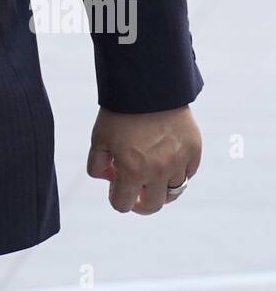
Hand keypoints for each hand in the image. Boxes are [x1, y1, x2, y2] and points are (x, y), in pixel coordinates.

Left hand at [87, 105, 201, 213]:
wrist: (147, 84)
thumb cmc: (119, 111)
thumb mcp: (99, 138)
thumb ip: (97, 164)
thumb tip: (108, 179)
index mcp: (132, 170)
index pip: (122, 205)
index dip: (116, 198)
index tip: (116, 186)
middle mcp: (158, 171)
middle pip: (152, 206)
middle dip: (140, 202)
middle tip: (136, 191)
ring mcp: (179, 162)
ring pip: (174, 192)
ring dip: (161, 188)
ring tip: (153, 176)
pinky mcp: (194, 150)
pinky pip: (188, 173)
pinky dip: (178, 172)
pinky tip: (168, 160)